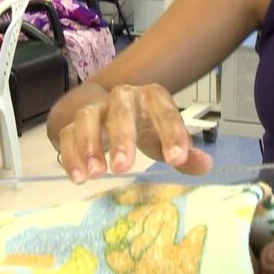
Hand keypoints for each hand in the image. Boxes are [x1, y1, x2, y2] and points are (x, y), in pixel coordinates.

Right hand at [57, 84, 212, 182]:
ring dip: (90, 145)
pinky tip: (79, 177)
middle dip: (122, 137)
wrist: (108, 110)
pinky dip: (71, 155)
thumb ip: (186, 153)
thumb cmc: (143, 125)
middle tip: (123, 167)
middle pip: (120, 109)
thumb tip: (205, 165)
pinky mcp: (74, 122)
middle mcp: (122, 98)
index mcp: (151, 98)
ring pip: (88, 118)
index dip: (171, 133)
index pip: (164, 110)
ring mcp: (96, 108)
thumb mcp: (165, 137)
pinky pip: (68, 134)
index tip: (176, 159)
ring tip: (96, 174)